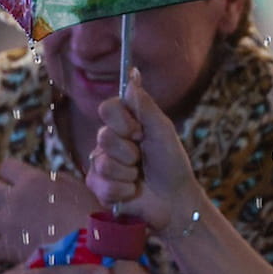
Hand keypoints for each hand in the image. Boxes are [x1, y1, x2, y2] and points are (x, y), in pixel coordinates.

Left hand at [0, 158, 100, 263]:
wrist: (87, 252)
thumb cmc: (88, 217)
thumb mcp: (75, 188)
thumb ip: (53, 181)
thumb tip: (44, 180)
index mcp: (32, 180)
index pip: (6, 166)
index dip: (12, 173)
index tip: (18, 181)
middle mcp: (14, 199)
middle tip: (2, 200)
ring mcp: (7, 225)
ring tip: (2, 224)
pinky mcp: (7, 249)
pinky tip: (10, 247)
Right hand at [88, 69, 201, 233]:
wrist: (174, 200)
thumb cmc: (171, 163)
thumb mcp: (162, 130)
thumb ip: (145, 104)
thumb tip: (133, 73)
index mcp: (124, 124)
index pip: (107, 108)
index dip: (122, 121)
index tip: (139, 131)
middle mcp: (108, 141)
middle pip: (103, 136)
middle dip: (129, 151)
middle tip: (142, 158)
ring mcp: (100, 164)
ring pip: (103, 163)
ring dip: (128, 173)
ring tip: (139, 176)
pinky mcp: (98, 187)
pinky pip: (102, 185)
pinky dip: (123, 190)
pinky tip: (133, 191)